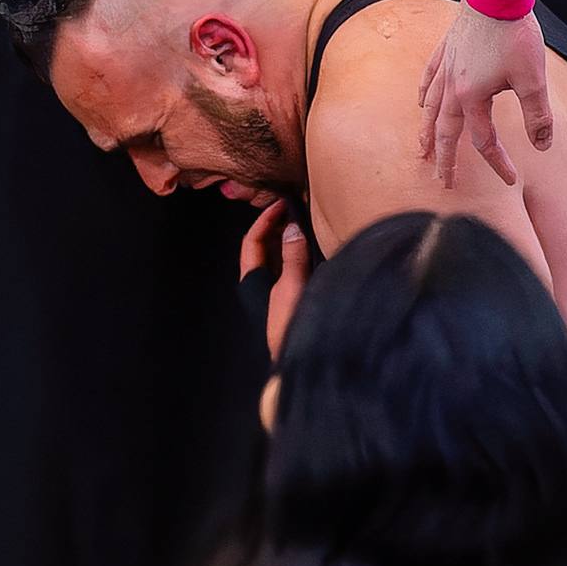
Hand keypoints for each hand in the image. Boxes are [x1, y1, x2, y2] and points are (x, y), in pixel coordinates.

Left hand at [240, 200, 311, 360]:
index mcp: (251, 282)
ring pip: (280, 258)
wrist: (301, 361)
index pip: (252, 242)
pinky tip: (315, 249)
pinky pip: (293, 269)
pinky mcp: (291, 300)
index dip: (266, 219)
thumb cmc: (289, 327)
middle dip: (280, 226)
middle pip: (266, 247)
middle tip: (297, 209)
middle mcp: (261, 286)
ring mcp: (276, 294)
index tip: (283, 204)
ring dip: (292, 239)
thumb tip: (293, 226)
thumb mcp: (290, 286)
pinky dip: (302, 254)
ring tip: (307, 223)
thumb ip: (293, 255)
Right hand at [417, 4, 551, 188]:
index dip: (497, 162)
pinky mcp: (447, 48)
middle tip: (444, 181)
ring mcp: (446, 65)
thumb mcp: (532, 78)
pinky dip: (424, 92)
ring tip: (422, 150)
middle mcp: (452, 85)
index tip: (510, 180)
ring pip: (430, 106)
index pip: (483, 140)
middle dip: (445, 159)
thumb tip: (542, 145)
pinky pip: (429, 76)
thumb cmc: (514, 32)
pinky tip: (421, 101)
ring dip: (427, 131)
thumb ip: (536, 115)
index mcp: (472, 96)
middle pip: (445, 130)